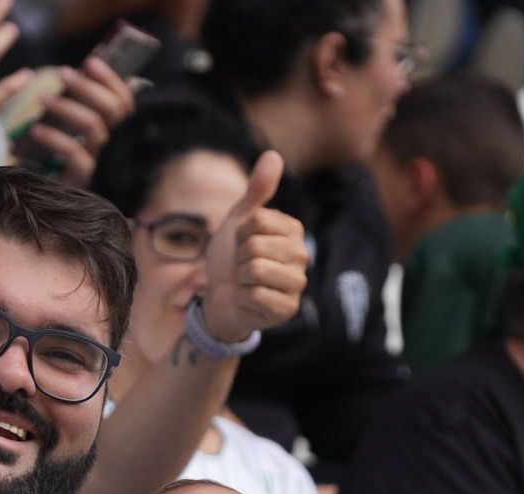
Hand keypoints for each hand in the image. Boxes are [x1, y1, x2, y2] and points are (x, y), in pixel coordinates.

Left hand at [22, 56, 135, 186]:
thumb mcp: (86, 143)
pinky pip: (73, 152)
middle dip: (87, 87)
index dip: (109, 79)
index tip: (89, 62)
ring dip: (66, 108)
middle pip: (113, 109)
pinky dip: (53, 137)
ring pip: (93, 126)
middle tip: (63, 73)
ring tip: (43, 99)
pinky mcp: (90, 181)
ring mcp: (106, 165)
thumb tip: (78, 78)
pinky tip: (36, 130)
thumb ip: (88, 116)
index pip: (125, 101)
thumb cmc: (76, 174)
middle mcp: (120, 148)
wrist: (71, 219)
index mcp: (123, 136)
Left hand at [199, 151, 308, 342]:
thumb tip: (273, 154)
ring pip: (256, 269)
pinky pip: (255, 294)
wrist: (221, 298)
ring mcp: (297, 284)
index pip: (258, 220)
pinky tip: (248, 299)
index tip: (242, 243)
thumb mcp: (239, 220)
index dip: (240, 233)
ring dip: (241, 277)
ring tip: (246, 282)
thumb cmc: (232, 258)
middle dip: (239, 257)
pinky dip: (243, 297)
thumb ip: (256, 191)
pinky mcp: (288, 308)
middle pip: (256, 245)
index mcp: (293, 230)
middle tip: (243, 266)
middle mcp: (302, 255)